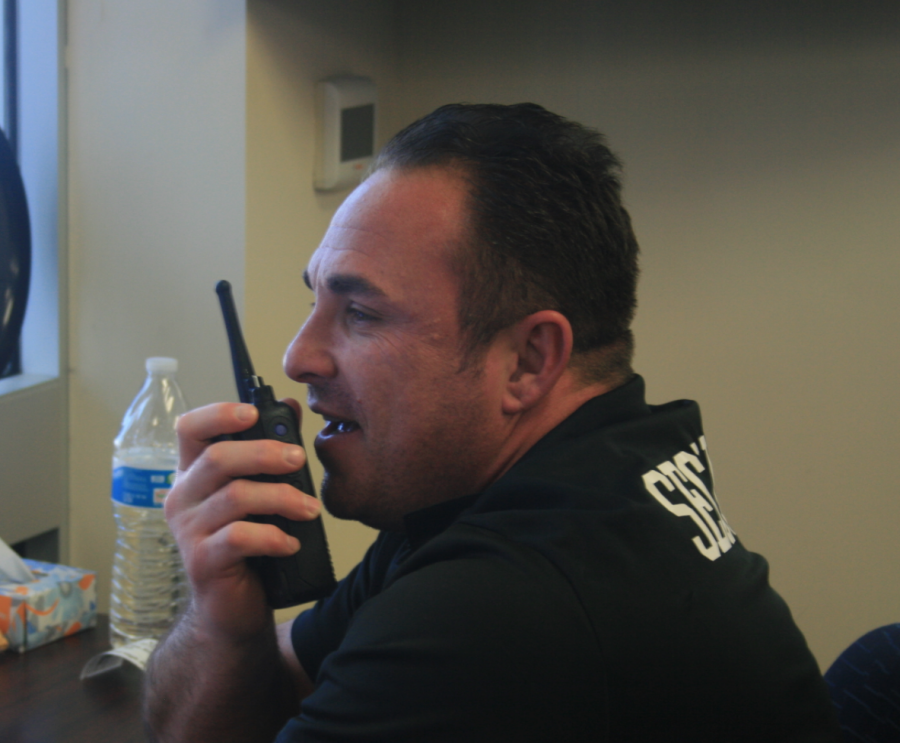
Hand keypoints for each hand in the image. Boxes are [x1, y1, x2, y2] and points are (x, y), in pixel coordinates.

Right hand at [164, 400, 320, 640]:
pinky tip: (290, 543)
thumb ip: (270, 451)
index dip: (219, 414)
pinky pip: (240, 537)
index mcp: (194, 473)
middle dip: (265, 453)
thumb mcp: (258, 492)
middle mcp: (182, 497)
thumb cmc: (248, 545)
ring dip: (282, 497)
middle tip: (299, 459)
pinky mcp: (201, 561)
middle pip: (218, 458)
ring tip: (310, 509)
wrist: (232, 609)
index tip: (253, 413)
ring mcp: (187, 530)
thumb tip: (291, 408)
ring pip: (236, 496)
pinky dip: (273, 536)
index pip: (190, 429)